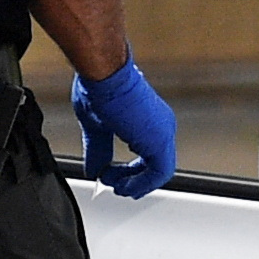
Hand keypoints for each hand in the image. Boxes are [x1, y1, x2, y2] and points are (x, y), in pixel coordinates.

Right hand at [71, 57, 176, 197]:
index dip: (133, 173)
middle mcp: (161, 125)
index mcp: (149, 120)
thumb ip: (98, 150)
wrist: (104, 73)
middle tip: (115, 184)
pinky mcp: (160, 139)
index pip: (149, 155)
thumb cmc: (100, 85)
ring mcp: (163, 131)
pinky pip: (159, 172)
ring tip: (116, 185)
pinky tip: (124, 185)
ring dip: (136, 184)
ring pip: (159, 171)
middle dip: (133, 180)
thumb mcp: (96, 127)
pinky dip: (142, 184)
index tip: (115, 177)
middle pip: (155, 165)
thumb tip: (94, 169)